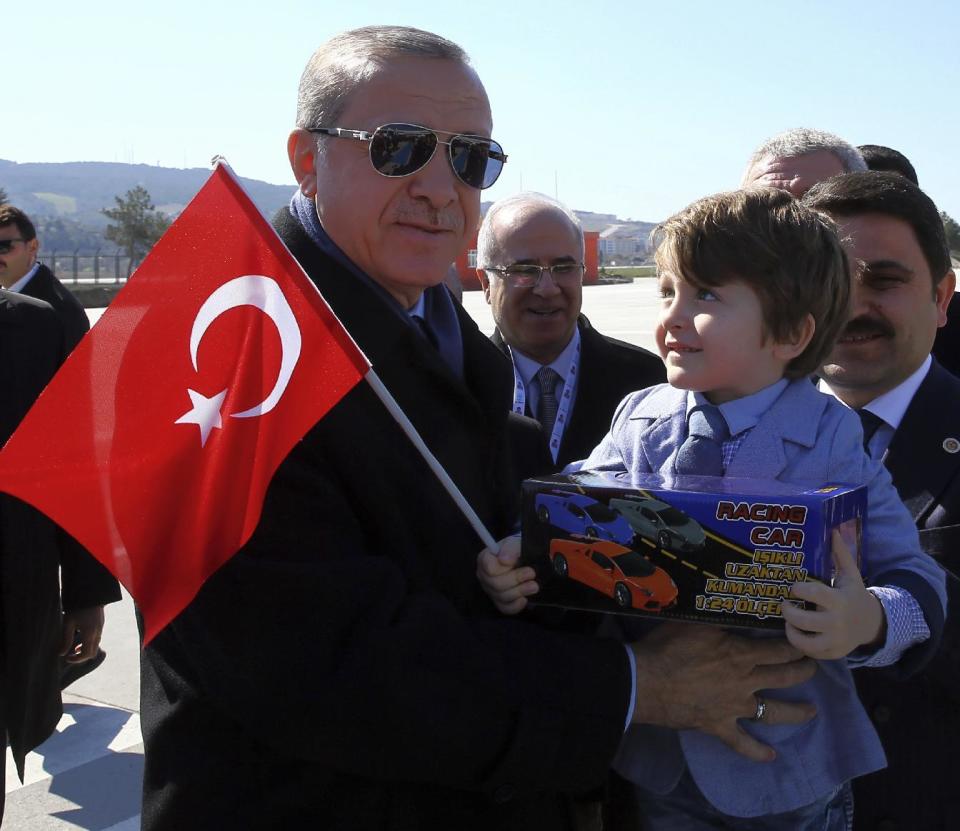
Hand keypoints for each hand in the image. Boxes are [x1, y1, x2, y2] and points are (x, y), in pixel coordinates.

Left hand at [60, 606, 105, 661]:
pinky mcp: (101, 625)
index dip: (76, 659)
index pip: (85, 654)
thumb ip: (65, 640)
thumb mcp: (68, 624)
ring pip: (95, 646)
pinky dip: (89, 643)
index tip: (67, 658)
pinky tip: (82, 638)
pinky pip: (97, 639)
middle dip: (81, 657)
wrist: (90, 595)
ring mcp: (100, 629)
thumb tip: (61, 654)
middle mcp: (97, 633)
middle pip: (92, 653)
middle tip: (70, 655)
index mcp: (89, 634)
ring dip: (86, 650)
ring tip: (75, 647)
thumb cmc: (77, 609)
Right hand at [476, 535, 538, 614]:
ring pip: (502, 597)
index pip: (489, 568)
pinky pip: (505, 608)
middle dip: (516, 579)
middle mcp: (484, 576)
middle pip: (496, 584)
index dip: (504, 567)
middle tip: (532, 573)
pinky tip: (525, 598)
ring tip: (534, 585)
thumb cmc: (517, 549)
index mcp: (485, 559)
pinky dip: (517, 605)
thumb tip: (505, 560)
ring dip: (520, 591)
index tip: (516, 562)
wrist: (524, 558)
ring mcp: (491, 590)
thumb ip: (510, 548)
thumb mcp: (515, 542)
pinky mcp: (499, 602)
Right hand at [630, 623, 816, 762]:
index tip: (806, 642)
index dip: (795, 646)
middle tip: (814, 668)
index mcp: (740, 654)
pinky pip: (741, 743)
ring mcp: (733, 707)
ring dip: (795, 712)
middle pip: (782, 677)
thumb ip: (720, 617)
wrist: (645, 681)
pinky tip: (771, 756)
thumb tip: (736, 604)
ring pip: (772, 712)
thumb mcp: (695, 622)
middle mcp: (744, 682)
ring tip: (812, 712)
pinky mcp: (718, 726)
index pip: (778, 649)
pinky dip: (757, 751)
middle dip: (802, 671)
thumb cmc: (668, 647)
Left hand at [781, 529, 884, 659]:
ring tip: (789, 621)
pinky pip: (809, 652)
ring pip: (803, 641)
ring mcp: (834, 641)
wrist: (873, 624)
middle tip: (785, 604)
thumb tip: (832, 530)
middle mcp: (836, 622)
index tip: (793, 587)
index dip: (798, 589)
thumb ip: (840, 554)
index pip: (813, 593)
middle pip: (802, 620)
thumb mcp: (850, 575)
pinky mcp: (832, 653)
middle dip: (788, 611)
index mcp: (839, 600)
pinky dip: (800, 643)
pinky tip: (798, 632)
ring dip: (790, 631)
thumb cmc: (853, 595)